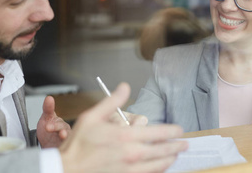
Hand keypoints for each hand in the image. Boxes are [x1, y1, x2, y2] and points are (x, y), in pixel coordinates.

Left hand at [36, 96, 70, 147]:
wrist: (46, 146)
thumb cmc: (48, 131)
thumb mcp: (46, 118)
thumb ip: (47, 108)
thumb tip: (49, 98)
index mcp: (62, 126)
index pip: (61, 125)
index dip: (55, 125)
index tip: (48, 126)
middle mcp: (66, 134)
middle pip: (66, 133)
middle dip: (62, 133)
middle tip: (57, 133)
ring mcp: (65, 144)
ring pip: (68, 142)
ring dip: (65, 142)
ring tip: (61, 140)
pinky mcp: (64, 152)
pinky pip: (66, 152)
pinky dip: (63, 152)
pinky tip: (60, 152)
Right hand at [59, 83, 187, 172]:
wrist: (68, 168)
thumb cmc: (78, 144)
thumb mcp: (92, 116)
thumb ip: (112, 101)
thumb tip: (125, 87)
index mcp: (125, 136)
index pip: (158, 133)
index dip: (172, 131)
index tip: (179, 130)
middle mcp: (131, 154)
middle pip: (162, 150)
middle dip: (176, 146)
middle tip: (184, 144)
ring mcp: (130, 169)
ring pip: (158, 165)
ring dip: (169, 160)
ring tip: (176, 156)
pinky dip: (157, 171)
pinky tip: (160, 168)